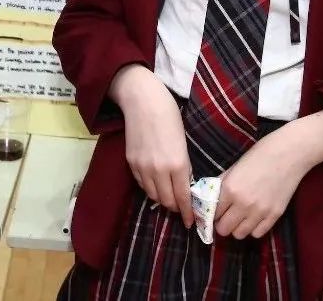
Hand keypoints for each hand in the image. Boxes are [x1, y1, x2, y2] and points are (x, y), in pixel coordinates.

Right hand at [109, 65, 193, 228]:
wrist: (142, 100)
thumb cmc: (169, 114)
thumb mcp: (183, 139)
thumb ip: (184, 164)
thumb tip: (185, 182)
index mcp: (177, 164)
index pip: (182, 197)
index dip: (187, 212)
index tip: (191, 222)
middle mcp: (159, 171)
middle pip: (167, 200)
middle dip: (175, 207)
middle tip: (182, 208)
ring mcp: (142, 168)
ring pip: (153, 195)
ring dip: (162, 198)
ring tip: (169, 196)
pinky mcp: (131, 164)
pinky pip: (141, 185)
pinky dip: (150, 188)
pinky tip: (155, 183)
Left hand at [214, 126, 308, 239]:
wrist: (289, 153)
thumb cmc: (260, 154)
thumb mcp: (236, 166)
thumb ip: (222, 183)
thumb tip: (211, 197)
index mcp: (230, 189)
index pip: (212, 213)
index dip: (212, 212)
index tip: (217, 209)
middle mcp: (243, 204)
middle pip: (224, 229)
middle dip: (223, 222)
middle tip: (228, 213)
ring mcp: (260, 212)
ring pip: (239, 235)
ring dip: (238, 227)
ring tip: (242, 215)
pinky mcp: (275, 216)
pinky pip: (257, 234)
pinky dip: (254, 228)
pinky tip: (255, 216)